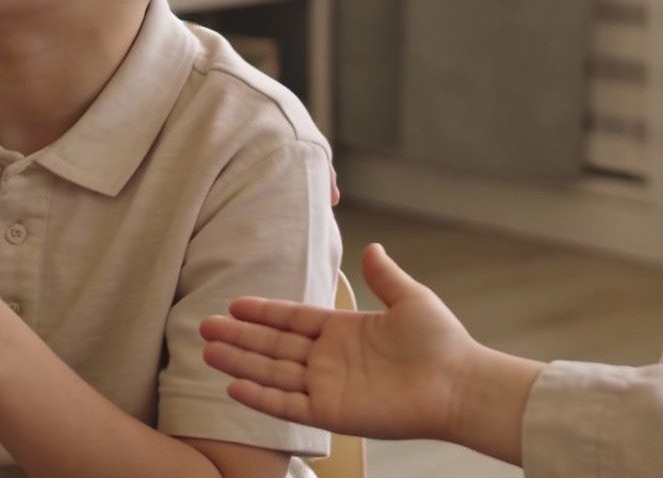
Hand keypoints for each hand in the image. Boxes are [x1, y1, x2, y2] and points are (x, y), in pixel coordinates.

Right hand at [200, 243, 537, 449]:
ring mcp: (327, 386)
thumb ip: (384, 277)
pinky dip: (260, 397)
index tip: (233, 304)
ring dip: (240, 363)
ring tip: (208, 352)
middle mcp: (329, 358)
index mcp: (343, 330)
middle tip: (204, 327)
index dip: (263, 312)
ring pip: (272, 373)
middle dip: (239, 337)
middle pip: (273, 345)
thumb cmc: (440, 342)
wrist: (458, 384)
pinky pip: (287, 405)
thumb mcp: (409, 298)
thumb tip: (371, 248)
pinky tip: (234, 386)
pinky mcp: (331, 413)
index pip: (292, 319)